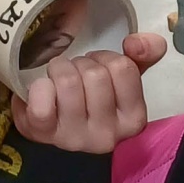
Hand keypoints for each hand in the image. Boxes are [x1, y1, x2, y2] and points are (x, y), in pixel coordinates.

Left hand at [11, 33, 163, 153]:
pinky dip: (39, 88)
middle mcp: (108, 135)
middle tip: (76, 76)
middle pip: (95, 74)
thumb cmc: (91, 99)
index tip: (98, 69)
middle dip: (81, 64)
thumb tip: (135, 43)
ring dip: (59, 70)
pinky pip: (42, 105)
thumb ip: (144, 54)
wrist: (54, 125)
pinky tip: (44, 91)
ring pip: (68, 82)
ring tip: (59, 81)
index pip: (123, 68)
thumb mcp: (123, 78)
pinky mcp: (46, 136)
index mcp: (133, 120)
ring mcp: (75, 139)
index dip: (106, 59)